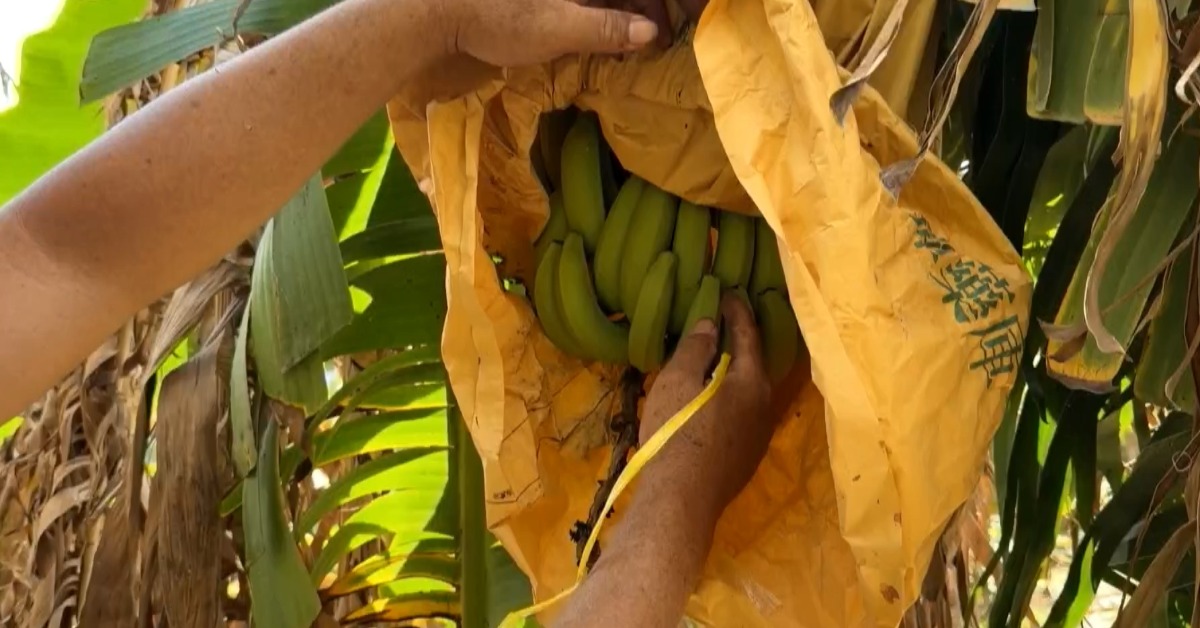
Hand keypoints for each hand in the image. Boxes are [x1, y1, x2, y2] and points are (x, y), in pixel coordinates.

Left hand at [436, 0, 711, 67]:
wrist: (433, 6)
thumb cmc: (497, 15)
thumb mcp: (558, 29)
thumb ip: (606, 29)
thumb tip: (650, 33)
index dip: (656, 7)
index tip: (663, 34)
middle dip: (637, 7)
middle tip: (647, 40)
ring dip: (613, 11)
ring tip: (623, 40)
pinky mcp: (539, 0)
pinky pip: (576, 0)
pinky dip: (589, 9)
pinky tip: (590, 30)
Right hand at [639, 293, 775, 512]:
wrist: (680, 502)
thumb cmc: (677, 435)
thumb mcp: (678, 382)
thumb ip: (696, 349)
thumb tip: (712, 324)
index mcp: (753, 382)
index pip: (749, 335)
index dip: (736, 311)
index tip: (727, 292)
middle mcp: (765, 408)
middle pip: (754, 365)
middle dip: (739, 342)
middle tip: (721, 323)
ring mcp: (758, 437)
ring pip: (749, 394)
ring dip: (734, 375)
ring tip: (713, 362)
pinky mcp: (745, 460)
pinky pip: (741, 417)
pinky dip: (729, 400)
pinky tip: (711, 404)